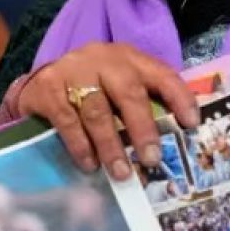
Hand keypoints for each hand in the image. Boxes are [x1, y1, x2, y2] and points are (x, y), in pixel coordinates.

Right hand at [17, 42, 198, 179]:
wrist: (38, 83)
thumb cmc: (90, 89)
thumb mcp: (117, 86)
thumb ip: (141, 103)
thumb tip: (174, 138)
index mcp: (129, 58)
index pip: (161, 74)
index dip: (179, 98)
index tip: (191, 124)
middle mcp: (102, 59)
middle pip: (128, 92)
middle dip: (142, 129)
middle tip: (152, 159)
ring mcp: (73, 71)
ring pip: (97, 110)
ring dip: (110, 145)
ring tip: (121, 172)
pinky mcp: (48, 87)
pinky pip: (67, 119)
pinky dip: (80, 144)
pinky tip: (89, 163)